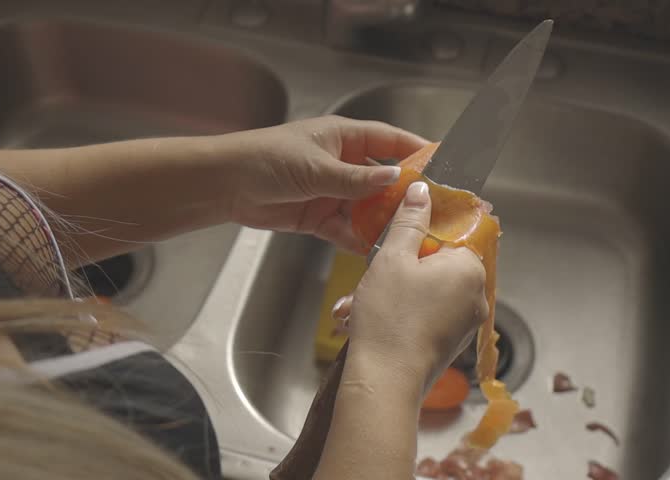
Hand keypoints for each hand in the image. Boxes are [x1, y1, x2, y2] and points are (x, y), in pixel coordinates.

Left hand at [222, 115, 427, 252]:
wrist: (226, 185)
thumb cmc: (267, 160)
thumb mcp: (317, 167)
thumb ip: (356, 179)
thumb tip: (395, 181)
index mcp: (344, 139)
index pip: (389, 141)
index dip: (416, 150)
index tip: (443, 163)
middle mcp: (343, 164)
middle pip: (382, 180)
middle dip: (403, 196)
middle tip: (431, 212)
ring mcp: (332, 192)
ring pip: (366, 208)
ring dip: (381, 222)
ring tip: (407, 238)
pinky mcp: (319, 217)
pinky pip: (346, 229)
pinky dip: (357, 240)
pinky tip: (374, 251)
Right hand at [345, 181, 488, 385]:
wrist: (386, 380)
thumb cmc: (389, 318)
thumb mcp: (393, 258)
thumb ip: (410, 221)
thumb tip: (423, 192)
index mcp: (469, 269)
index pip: (454, 233)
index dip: (424, 229)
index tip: (400, 232)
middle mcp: (476, 296)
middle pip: (440, 263)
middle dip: (405, 264)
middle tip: (375, 269)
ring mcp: (465, 323)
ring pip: (430, 291)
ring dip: (397, 290)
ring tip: (361, 300)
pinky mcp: (451, 343)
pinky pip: (428, 315)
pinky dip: (403, 312)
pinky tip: (371, 318)